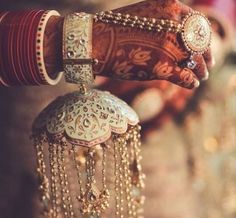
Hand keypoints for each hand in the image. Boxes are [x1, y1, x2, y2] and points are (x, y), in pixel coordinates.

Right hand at [93, 0, 212, 88]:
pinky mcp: (162, 67)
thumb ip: (163, 24)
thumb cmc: (115, 30)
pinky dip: (191, 81)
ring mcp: (169, 46)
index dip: (204, 39)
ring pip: (195, 61)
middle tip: (207, 67)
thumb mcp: (144, 16)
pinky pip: (185, 76)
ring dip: (200, 71)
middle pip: (199, 43)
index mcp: (170, 8)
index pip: (197, 25)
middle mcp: (173, 25)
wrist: (96, 42)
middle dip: (206, 57)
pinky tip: (193, 84)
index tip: (204, 49)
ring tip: (202, 77)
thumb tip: (176, 37)